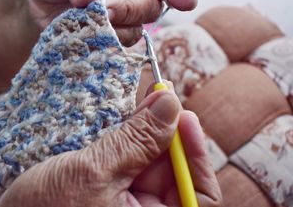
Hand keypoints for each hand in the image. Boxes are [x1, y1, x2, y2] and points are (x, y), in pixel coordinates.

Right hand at [0, 84, 221, 206]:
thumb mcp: (94, 173)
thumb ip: (137, 142)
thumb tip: (171, 106)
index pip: (199, 194)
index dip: (196, 154)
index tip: (184, 115)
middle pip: (175, 174)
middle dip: (167, 134)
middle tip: (158, 97)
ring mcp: (126, 206)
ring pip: (151, 164)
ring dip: (147, 133)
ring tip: (141, 103)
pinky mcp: (110, 194)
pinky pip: (129, 165)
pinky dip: (128, 140)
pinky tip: (124, 120)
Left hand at [26, 0, 196, 45]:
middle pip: (151, 7)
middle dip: (131, 9)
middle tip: (106, 8)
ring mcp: (120, 20)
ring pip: (134, 31)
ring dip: (113, 29)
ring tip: (85, 18)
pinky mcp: (106, 41)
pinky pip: (114, 49)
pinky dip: (101, 45)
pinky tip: (83, 35)